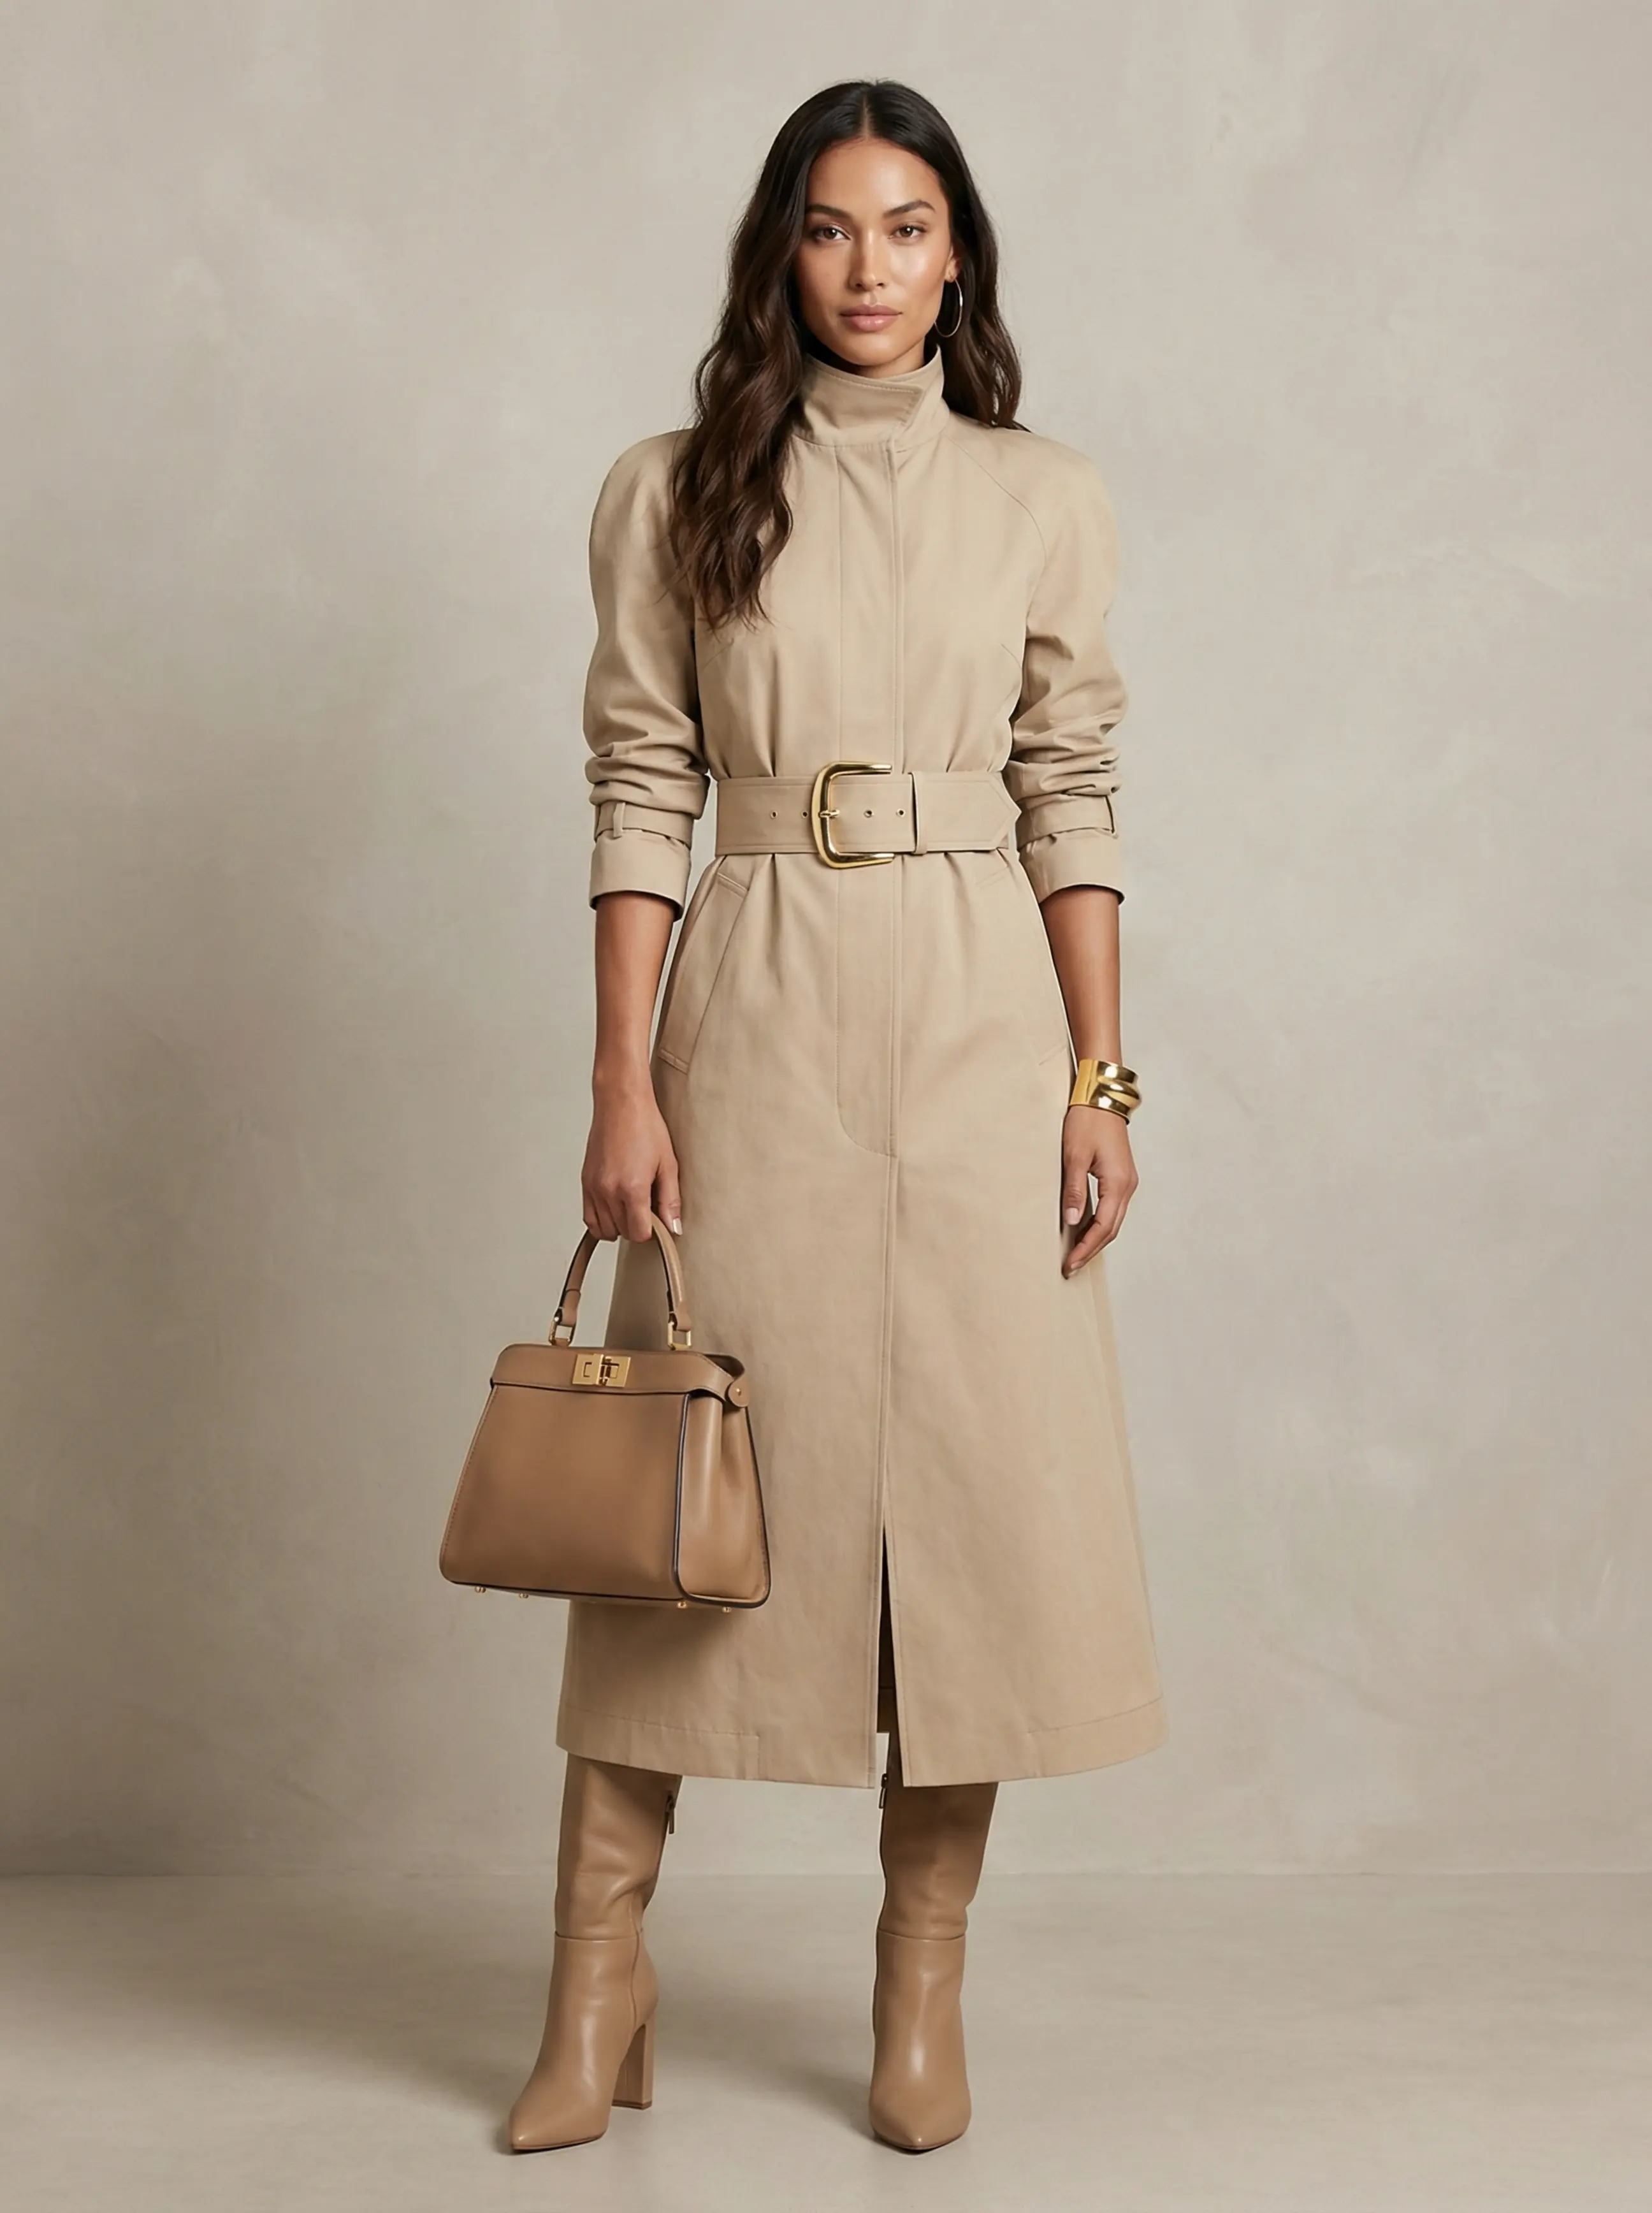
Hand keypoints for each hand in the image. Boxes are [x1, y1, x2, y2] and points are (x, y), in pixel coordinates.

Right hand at [581, 1079, 681, 1242]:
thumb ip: (670, 1200)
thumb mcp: (668, 1164)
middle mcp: (608, 1191)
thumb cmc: (645, 1127)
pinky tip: (615, 1208)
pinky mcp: (585, 1182)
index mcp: (632, 1188)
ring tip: (632, 1205)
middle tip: (648, 1205)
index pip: (638, 1233)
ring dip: (619, 1224)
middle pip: (622, 1232)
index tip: (658, 1218)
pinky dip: (602, 1220)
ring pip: (604, 1229)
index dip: (652, 1231)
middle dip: (637, 1226)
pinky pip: (589, 1217)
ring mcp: (593, 1188)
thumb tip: (674, 1227)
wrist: (620, 1104)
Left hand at [1060, 1105, 1136, 1274]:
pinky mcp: (1121, 1176)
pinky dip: (1100, 1223)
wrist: (1101, 1096)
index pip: (1103, 1227)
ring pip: (1113, 1220)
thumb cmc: (1087, 1122)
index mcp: (1117, 1183)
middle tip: (1070, 1266)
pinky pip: (1113, 1208)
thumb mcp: (1074, 1156)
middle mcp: (1127, 1186)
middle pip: (1111, 1229)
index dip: (1086, 1248)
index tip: (1070, 1263)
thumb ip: (1074, 1191)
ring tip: (1076, 1253)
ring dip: (1096, 1238)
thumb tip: (1073, 1221)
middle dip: (1091, 1249)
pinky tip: (1085, 1229)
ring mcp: (1127, 1181)